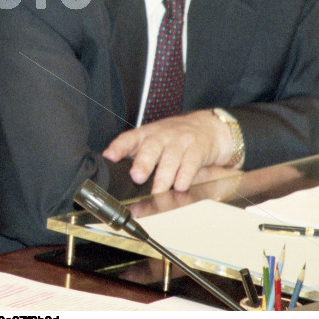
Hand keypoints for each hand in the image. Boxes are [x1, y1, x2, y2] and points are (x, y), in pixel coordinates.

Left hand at [102, 110, 233, 193]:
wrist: (208, 126)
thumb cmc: (175, 137)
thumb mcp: (154, 142)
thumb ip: (137, 156)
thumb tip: (117, 175)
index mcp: (146, 134)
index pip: (129, 138)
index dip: (119, 147)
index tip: (109, 157)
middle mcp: (162, 136)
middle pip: (151, 147)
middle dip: (143, 162)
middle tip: (137, 177)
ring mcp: (180, 141)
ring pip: (171, 158)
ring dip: (164, 176)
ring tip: (158, 191)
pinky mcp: (198, 149)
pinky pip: (191, 162)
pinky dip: (185, 175)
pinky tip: (181, 186)